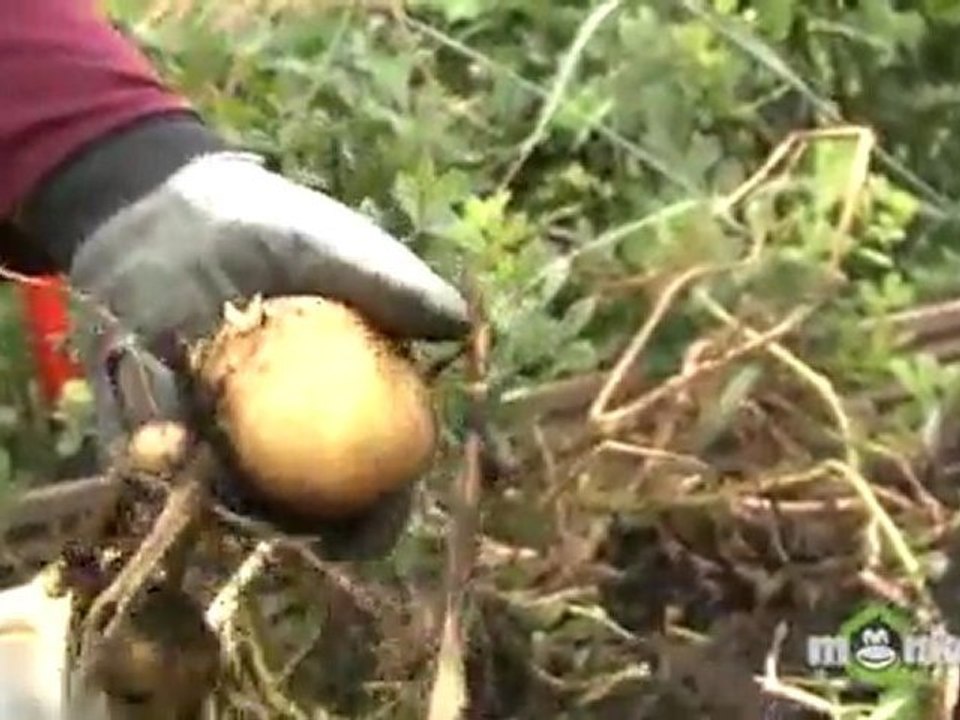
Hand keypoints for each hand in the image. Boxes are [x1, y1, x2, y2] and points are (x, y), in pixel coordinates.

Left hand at [69, 151, 467, 556]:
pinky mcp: (150, 414)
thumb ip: (393, 284)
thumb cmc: (268, 225)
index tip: (370, 534)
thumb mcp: (334, 247)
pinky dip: (157, 452)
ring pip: (230, 490)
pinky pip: (156, 447)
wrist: (168, 203)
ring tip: (228, 496)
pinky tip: (159, 444)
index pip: (373, 467)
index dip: (378, 512)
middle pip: (304, 500)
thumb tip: (462, 324)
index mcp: (340, 394)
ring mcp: (217, 426)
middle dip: (306, 532)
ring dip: (229, 504)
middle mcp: (283, 424)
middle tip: (300, 542)